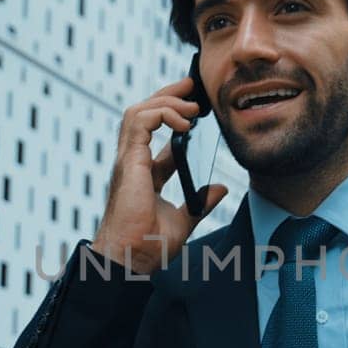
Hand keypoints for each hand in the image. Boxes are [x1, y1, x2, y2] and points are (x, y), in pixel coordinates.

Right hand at [90, 76, 228, 273]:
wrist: (131, 260)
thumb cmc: (147, 248)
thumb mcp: (184, 222)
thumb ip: (200, 203)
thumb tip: (220, 188)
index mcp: (143, 174)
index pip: (155, 135)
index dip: (173, 118)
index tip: (195, 110)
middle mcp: (132, 163)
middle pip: (144, 115)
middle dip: (167, 95)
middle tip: (192, 87)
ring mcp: (128, 160)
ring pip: (138, 111)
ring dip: (165, 100)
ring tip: (191, 106)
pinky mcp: (129, 161)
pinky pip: (140, 121)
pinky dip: (162, 112)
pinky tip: (184, 121)